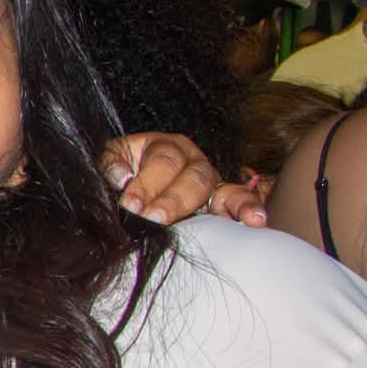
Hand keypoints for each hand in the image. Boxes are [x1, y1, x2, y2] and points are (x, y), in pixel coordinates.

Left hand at [101, 132, 266, 227]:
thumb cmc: (116, 173)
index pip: (162, 162)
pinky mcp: (219, 200)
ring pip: (223, 189)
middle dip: (174, 200)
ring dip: (230, 206)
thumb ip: (110, 164)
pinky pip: (238, 201)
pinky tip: (258, 221)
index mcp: (163, 146)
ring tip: (246, 219)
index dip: (147, 184)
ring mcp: (209, 180)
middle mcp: (192, 160)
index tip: (130, 205)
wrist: (124, 187)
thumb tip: (122, 177)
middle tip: (154, 219)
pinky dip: (249, 210)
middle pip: (193, 176)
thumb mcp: (108, 162)